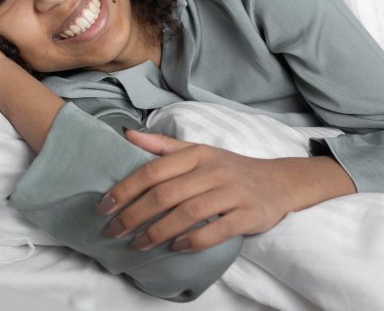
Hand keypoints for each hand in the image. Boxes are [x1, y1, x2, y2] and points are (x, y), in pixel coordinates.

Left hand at [96, 130, 330, 253]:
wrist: (279, 182)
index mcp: (197, 154)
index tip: (104, 206)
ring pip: (188, 213)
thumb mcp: (198, 152)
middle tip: (114, 232)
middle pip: (166, 194)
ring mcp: (232, 193)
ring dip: (158, 231)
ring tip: (138, 244)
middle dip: (135, 215)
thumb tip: (127, 135)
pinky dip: (193, 240)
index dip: (126, 188)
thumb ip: (162, 146)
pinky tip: (176, 248)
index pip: (154, 170)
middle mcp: (213, 171)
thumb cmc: (230, 168)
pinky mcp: (248, 214)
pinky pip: (217, 230)